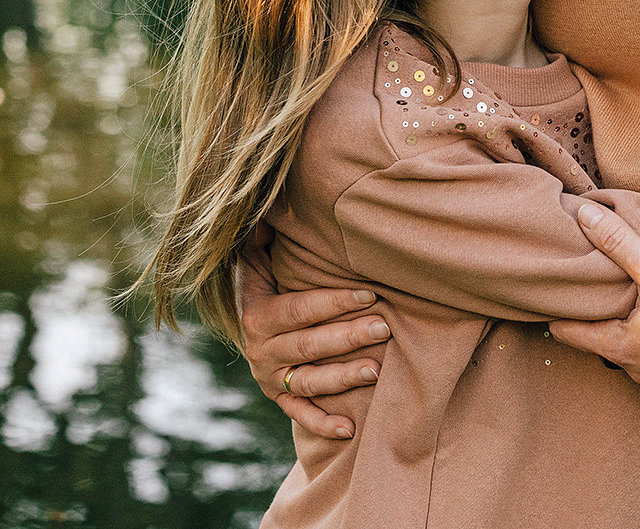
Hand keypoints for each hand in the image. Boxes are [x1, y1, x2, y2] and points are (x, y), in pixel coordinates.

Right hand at [237, 227, 389, 437]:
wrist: (254, 330)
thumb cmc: (272, 285)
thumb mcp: (260, 260)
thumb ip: (262, 239)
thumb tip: (266, 210)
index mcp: (258, 314)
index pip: (298, 309)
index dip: (332, 301)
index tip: (368, 293)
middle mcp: (261, 350)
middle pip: (309, 344)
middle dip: (348, 336)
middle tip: (385, 326)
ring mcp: (271, 379)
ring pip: (309, 381)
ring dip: (342, 378)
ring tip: (378, 370)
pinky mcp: (280, 400)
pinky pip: (300, 416)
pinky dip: (322, 424)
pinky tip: (349, 428)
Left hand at [546, 204, 639, 402]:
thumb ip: (620, 243)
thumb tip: (584, 215)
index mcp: (620, 346)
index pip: (569, 334)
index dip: (557, 314)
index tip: (551, 298)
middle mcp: (637, 370)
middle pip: (604, 343)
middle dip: (600, 319)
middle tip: (596, 293)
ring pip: (638, 354)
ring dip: (636, 333)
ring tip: (639, 306)